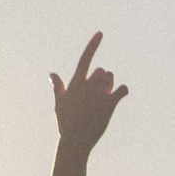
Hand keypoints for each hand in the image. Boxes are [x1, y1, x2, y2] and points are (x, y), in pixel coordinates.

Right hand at [50, 32, 127, 151]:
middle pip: (101, 71)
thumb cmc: (66, 124)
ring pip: (111, 78)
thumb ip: (58, 87)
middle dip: (102, 79)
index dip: (93, 45)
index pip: (85, 59)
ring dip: (110, 84)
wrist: (75, 142)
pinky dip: (122, 91)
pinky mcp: (109, 103)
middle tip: (99, 93)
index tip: (101, 33)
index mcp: (75, 84)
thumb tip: (52, 74)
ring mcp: (99, 94)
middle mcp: (87, 85)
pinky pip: (122, 89)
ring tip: (104, 98)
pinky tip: (120, 95)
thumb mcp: (59, 105)